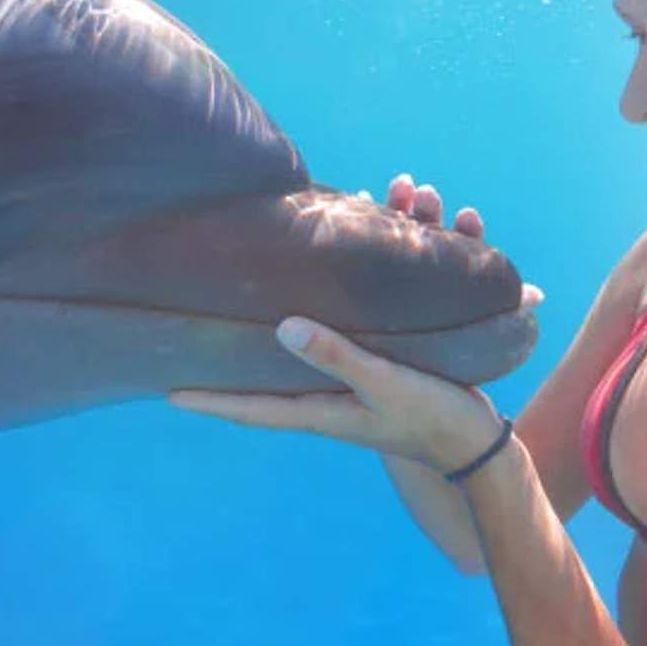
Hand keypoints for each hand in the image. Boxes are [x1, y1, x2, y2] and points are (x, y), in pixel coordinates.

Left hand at [168, 170, 534, 469]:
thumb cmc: (430, 420)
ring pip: (335, 309)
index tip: (165, 390)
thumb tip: (281, 326)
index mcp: (318, 406)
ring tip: (371, 205)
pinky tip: (405, 229)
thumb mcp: (382, 386)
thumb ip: (336, 355)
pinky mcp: (386, 355)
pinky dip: (391, 267)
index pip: (250, 406)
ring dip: (349, 258)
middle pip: (281, 346)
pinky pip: (376, 306)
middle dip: (258, 310)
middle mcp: (329, 387)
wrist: (481, 440)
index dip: (208, 398)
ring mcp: (357, 370)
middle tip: (214, 292)